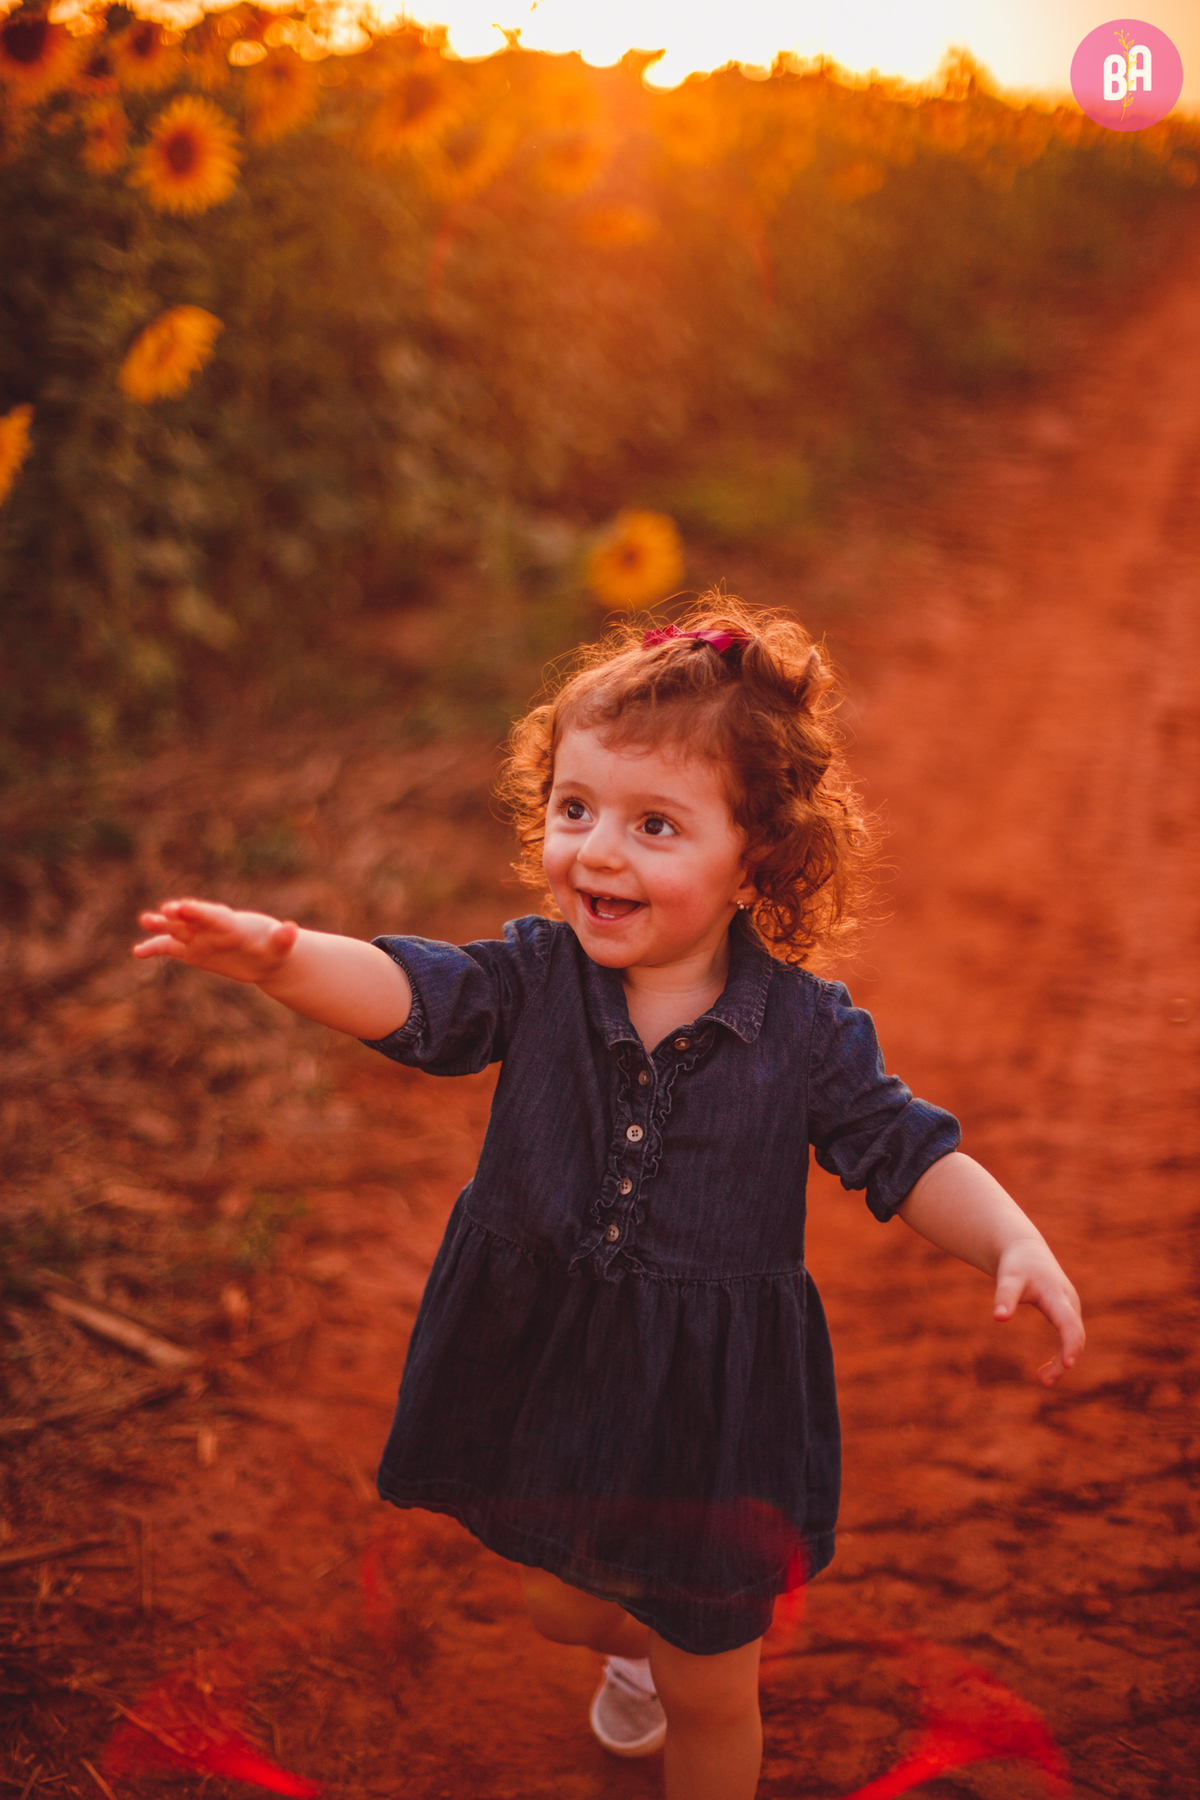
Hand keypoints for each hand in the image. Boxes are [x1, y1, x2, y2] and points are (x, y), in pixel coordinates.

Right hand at [133, 897, 298, 985]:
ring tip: (145, 920)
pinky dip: (154, 948)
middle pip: (191, 918)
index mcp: (230, 923)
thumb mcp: (281, 948)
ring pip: (176, 929)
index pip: (212, 915)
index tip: (183, 906)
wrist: (265, 957)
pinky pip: (169, 948)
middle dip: (178, 914)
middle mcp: (210, 927)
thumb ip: (284, 938)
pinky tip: (137, 953)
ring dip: (161, 925)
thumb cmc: (274, 949)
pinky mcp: (191, 950)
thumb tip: (292, 929)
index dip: (198, 910)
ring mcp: (198, 937)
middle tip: (164, 911)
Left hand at [992, 1237, 1084, 1385]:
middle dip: (1063, 1361)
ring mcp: (1070, 1309)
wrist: (1027, 1251)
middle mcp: (1069, 1303)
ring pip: (1075, 1339)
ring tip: (1041, 1379)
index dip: (1069, 1344)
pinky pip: (1070, 1337)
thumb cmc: (1016, 1264)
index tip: (1068, 1364)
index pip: (1068, 1323)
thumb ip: (1004, 1296)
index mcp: (1057, 1296)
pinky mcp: (1066, 1313)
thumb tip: (998, 1319)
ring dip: (1062, 1362)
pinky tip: (1045, 1370)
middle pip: (1076, 1336)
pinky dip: (1061, 1355)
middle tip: (1042, 1381)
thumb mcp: (1008, 1277)